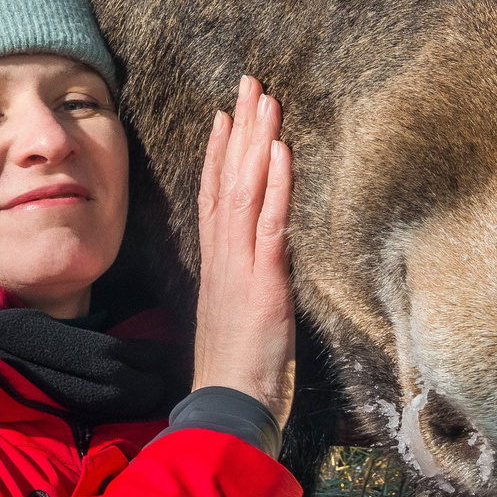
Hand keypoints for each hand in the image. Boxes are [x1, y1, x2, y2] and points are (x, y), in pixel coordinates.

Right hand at [192, 75, 294, 428]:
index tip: (225, 116)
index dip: (218, 155)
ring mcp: (241, 268)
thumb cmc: (237, 379)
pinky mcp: (264, 283)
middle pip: (228, 181)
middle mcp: (224, 259)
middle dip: (240, 129)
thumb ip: (243, 294)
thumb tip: (253, 279)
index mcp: (218, 268)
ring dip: (257, 142)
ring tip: (265, 98)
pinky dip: (275, 184)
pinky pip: (270, 224)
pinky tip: (281, 149)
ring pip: (246, 191)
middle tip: (249, 83)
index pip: (214, 198)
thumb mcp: (239, 325)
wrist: (229, 413)